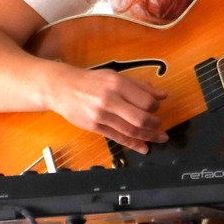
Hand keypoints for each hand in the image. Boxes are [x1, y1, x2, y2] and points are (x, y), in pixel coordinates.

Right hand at [50, 66, 166, 153]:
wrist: (61, 88)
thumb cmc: (91, 81)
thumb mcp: (115, 77)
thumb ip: (139, 86)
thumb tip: (162, 95)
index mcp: (117, 84)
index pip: (146, 101)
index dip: (156, 107)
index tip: (157, 108)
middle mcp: (109, 100)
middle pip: (140, 118)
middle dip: (155, 125)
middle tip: (160, 126)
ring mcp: (101, 115)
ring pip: (130, 130)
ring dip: (148, 136)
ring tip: (159, 138)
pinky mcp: (94, 127)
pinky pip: (117, 137)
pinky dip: (133, 144)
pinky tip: (143, 147)